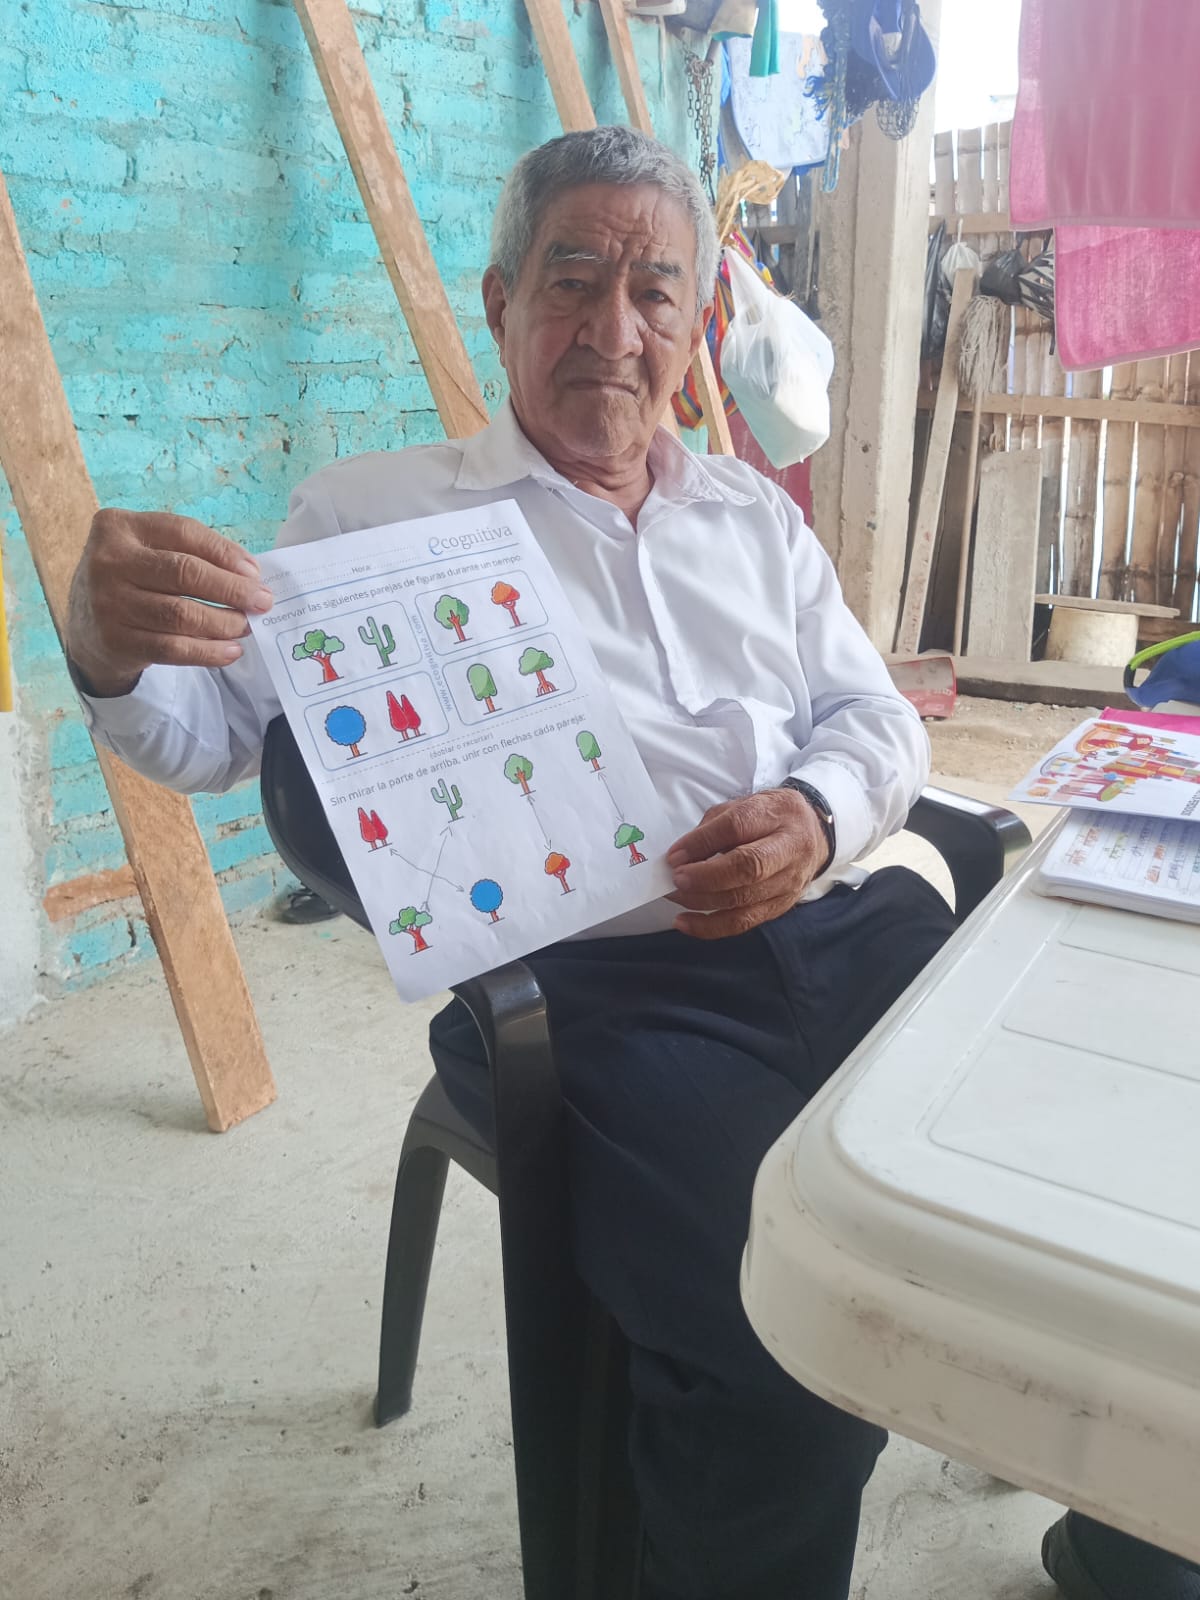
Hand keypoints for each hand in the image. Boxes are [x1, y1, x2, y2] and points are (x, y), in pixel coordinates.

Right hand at [66, 508, 272, 696]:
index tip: (255, 573)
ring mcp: (108, 602)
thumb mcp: (149, 551)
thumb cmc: (133, 580)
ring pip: (181, 614)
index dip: (225, 553)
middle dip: (232, 589)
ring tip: (246, 626)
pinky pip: (173, 648)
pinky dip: (208, 651)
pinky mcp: (115, 640)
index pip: (184, 533)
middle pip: (185, 573)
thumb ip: (191, 553)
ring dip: (224, 623)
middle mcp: (108, 561)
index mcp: (120, 527)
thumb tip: (250, 575)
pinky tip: (230, 650)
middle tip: (262, 602)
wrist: (86, 626)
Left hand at [667, 788, 829, 940]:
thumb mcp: (743, 806)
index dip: (703, 842)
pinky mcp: (781, 907)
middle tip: (677, 878)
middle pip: (748, 868)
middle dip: (706, 876)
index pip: (737, 827)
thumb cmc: (770, 819)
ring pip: (743, 900)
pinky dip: (710, 926)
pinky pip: (743, 922)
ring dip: (702, 901)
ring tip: (675, 895)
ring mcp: (789, 882)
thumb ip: (712, 827)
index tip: (675, 855)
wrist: (812, 835)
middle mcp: (790, 849)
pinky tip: (686, 922)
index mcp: (779, 814)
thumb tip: (681, 855)